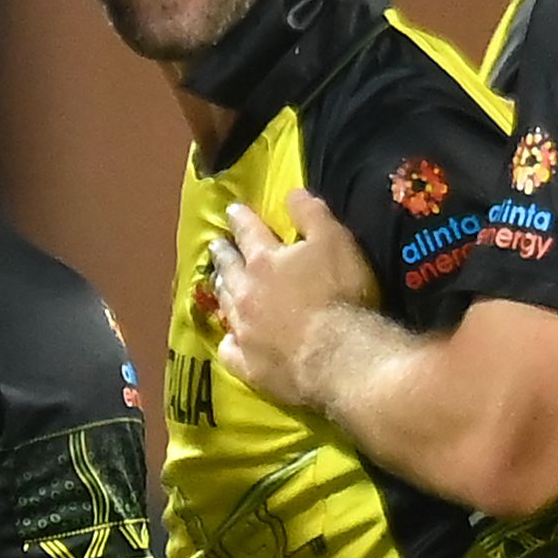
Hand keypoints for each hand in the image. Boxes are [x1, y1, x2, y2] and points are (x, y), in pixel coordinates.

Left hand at [215, 193, 376, 409]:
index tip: (233, 210)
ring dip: (222, 291)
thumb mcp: (334, 241)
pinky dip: (228, 341)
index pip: (248, 232)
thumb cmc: (340, 294)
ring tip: (219, 283)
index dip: (241, 219)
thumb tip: (291, 192)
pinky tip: (229, 339)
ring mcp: (244, 331)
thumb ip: (311, 214)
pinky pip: (229, 351)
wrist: (339, 358)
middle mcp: (246, 293)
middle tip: (216, 246)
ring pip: (225, 306)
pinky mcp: (248, 365)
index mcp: (264, 260)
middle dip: (223, 255)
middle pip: (228, 269)